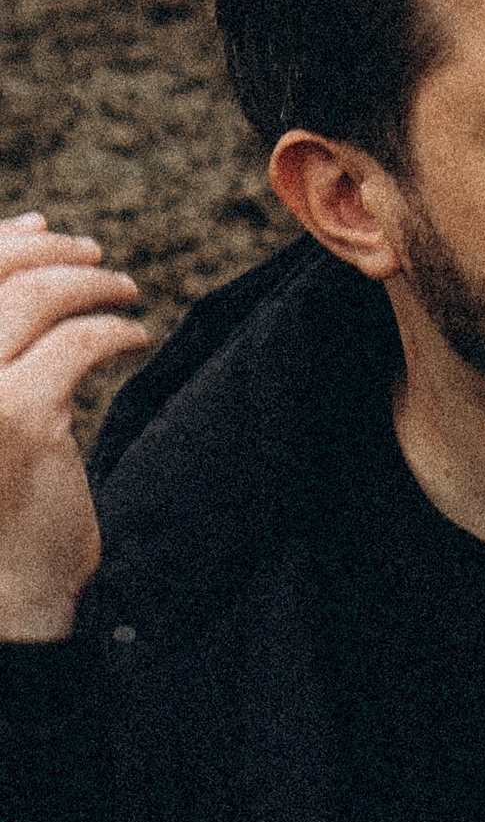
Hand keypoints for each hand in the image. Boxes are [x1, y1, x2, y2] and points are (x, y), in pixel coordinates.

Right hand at [0, 217, 148, 640]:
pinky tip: (134, 338)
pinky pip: (77, 344)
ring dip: (91, 285)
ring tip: (127, 293)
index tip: (44, 230)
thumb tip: (32, 230)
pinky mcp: (14, 419)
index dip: (0, 243)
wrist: (3, 592)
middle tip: (98, 259)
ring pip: (34, 300)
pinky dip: (115, 330)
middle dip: (51, 255)